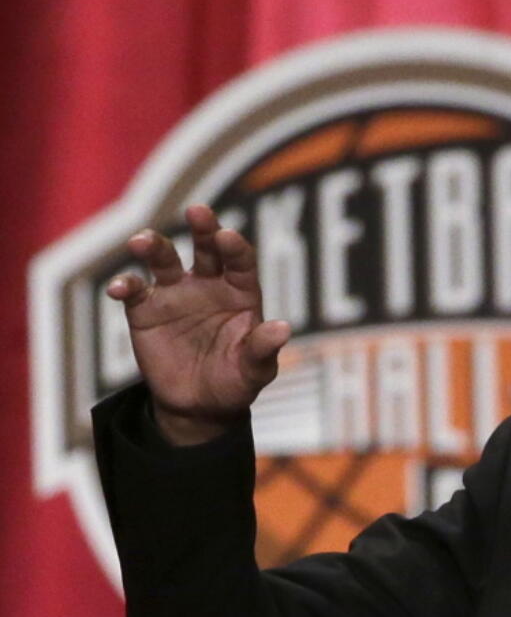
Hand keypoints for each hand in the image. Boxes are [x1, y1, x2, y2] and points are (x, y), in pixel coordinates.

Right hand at [107, 204, 290, 444]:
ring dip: (153, 246)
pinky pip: (134, 290)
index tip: (227, 236)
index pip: (241, 261)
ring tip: (141, 242)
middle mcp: (208, 284)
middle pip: (205, 247)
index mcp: (241, 292)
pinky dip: (125, 285)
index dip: (235, 247)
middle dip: (202, 228)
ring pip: (163, 259)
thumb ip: (263, 349)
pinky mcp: (146, 310)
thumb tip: (283, 328)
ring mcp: (175, 294)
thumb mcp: (255, 371)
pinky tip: (120, 288)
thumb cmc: (235, 382)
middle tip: (197, 210)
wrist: (199, 406)